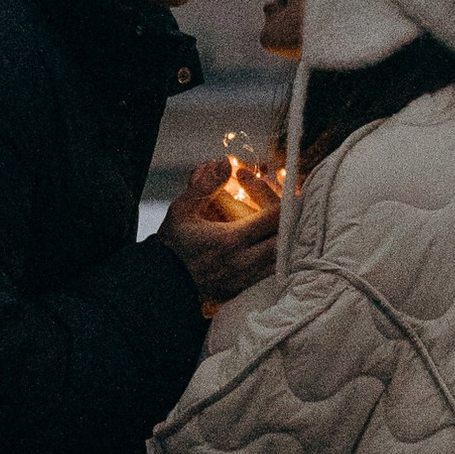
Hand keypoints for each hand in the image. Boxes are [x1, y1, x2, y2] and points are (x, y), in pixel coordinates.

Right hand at [160, 159, 279, 306]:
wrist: (162, 281)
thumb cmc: (173, 243)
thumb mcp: (183, 209)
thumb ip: (206, 185)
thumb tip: (225, 163)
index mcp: (230, 239)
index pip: (274, 219)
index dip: (283, 202)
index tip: (285, 192)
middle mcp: (243, 262)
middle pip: (285, 241)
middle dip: (291, 223)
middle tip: (292, 210)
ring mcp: (245, 279)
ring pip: (282, 261)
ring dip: (286, 242)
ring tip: (284, 228)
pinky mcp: (243, 289)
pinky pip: (271, 275)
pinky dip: (277, 260)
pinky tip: (271, 248)